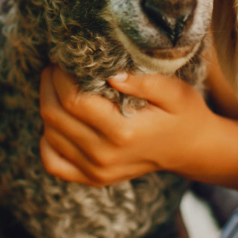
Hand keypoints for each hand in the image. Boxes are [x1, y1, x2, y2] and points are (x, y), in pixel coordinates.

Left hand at [38, 67, 211, 186]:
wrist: (190, 150)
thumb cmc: (183, 114)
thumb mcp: (175, 92)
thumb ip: (145, 83)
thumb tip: (113, 75)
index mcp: (123, 132)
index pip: (73, 101)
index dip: (60, 76)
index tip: (64, 59)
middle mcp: (105, 155)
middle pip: (55, 117)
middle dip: (48, 86)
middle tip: (56, 67)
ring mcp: (98, 171)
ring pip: (49, 136)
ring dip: (47, 106)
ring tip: (58, 87)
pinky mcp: (93, 179)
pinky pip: (53, 163)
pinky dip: (47, 141)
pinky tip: (58, 123)